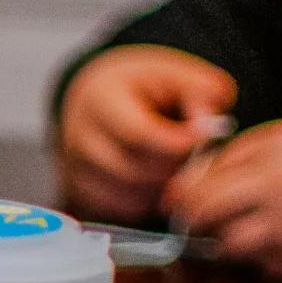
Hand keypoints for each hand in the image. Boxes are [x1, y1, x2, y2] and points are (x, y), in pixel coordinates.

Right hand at [55, 44, 235, 222]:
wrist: (99, 98)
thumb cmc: (142, 86)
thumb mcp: (176, 73)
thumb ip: (201, 90)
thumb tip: (207, 128)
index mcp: (100, 99)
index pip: (140, 134)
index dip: (180, 142)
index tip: (204, 136)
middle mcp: (78, 137)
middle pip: (134, 170)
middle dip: (175, 166)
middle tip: (193, 151)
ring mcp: (74, 168)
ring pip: (130, 195)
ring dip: (162, 187)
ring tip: (175, 163)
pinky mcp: (79, 192)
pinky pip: (122, 209)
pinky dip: (147, 201)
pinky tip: (157, 178)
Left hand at [165, 118, 281, 282]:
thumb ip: (258, 160)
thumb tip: (197, 180)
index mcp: (278, 143)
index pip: (207, 167)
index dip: (189, 188)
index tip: (181, 202)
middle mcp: (275, 173)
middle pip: (199, 202)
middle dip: (192, 220)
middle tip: (194, 230)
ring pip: (221, 237)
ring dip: (230, 245)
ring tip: (261, 239)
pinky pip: (254, 261)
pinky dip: (264, 262)